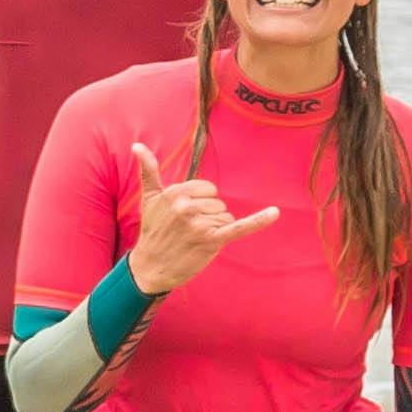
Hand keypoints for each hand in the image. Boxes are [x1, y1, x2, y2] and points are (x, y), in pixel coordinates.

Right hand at [125, 142, 279, 292]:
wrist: (150, 267)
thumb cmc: (152, 231)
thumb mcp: (148, 199)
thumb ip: (148, 171)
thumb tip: (137, 145)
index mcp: (174, 193)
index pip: (208, 189)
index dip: (200, 203)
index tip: (183, 216)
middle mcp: (186, 207)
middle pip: (218, 204)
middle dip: (208, 217)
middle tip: (187, 231)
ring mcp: (199, 224)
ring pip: (226, 217)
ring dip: (215, 229)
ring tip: (194, 239)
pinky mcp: (212, 241)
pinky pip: (239, 227)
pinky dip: (258, 221)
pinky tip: (274, 213)